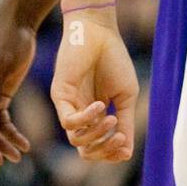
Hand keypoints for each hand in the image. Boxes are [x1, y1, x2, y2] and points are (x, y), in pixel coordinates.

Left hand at [51, 8, 137, 162]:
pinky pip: (69, 121)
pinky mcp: (60, 96)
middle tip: (120, 138)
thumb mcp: (125, 96)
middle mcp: (79, 114)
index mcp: (95, 116)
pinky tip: (101, 105)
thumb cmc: (114, 60)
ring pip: (76, 140)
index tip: (126, 144)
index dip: (110, 153)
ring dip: (98, 134)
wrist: (99, 32)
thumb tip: (126, 153)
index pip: (97, 148)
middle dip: (104, 150)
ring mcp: (69, 106)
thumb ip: (125, 122)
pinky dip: (87, 119)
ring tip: (112, 117)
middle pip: (85, 150)